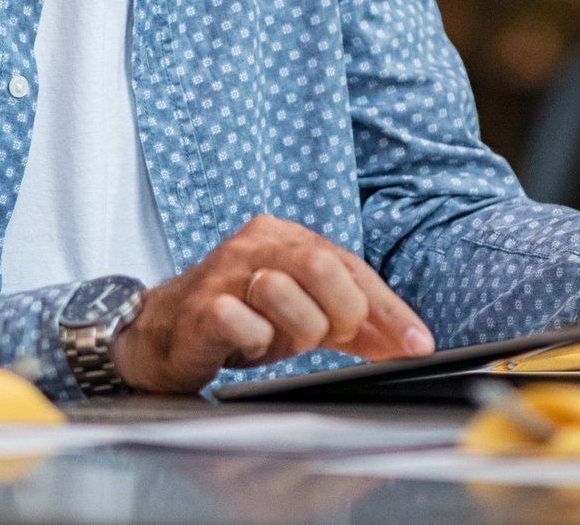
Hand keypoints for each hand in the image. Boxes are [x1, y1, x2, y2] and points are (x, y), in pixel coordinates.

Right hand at [109, 214, 434, 393]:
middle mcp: (255, 243)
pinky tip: (244, 344)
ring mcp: (225, 272)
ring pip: (286, 293)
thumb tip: (409, 342)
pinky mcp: (202, 306)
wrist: (161, 335)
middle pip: (324, 267)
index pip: (351, 266)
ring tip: (273, 339)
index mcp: (283, 236)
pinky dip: (255, 342)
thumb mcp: (301, 316)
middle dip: (339, 315)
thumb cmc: (236, 319)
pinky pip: (245, 324)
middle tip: (325, 338)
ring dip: (292, 331)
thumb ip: (352, 324)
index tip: (418, 344)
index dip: (390, 308)